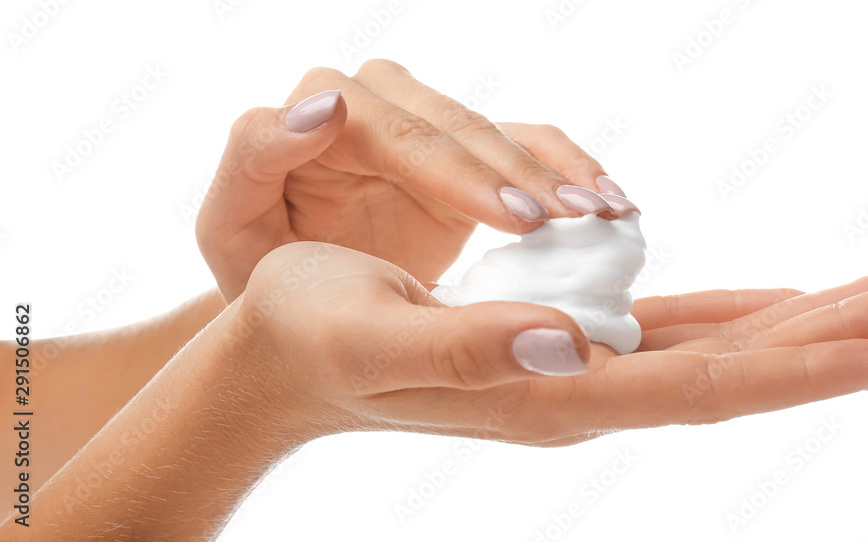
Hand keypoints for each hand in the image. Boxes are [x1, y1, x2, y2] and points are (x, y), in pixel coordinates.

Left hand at [196, 60, 635, 301]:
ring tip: (607, 214)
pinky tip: (613, 203)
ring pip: (501, 132)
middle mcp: (378, 101)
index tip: (511, 221)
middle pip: (460, 127)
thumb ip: (255, 158)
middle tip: (575, 223)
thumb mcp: (233, 224)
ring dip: (558, 174)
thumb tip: (320, 105)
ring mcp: (428, 121)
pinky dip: (571, 170)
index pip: (396, 128)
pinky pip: (530, 144)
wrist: (302, 292)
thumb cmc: (261, 265)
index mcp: (319, 112)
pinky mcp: (468, 148)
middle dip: (519, 178)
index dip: (455, 172)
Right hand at [235, 244, 867, 444]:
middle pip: (728, 368)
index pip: (695, 386)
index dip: (794, 367)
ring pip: (711, 350)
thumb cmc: (313, 335)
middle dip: (830, 340)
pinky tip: (772, 306)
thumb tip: (573, 341)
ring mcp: (574, 370)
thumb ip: (473, 345)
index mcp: (542, 394)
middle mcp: (574, 389)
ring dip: (798, 328)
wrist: (283, 360)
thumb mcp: (375, 335)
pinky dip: (733, 318)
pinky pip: (668, 332)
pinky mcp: (561, 342)